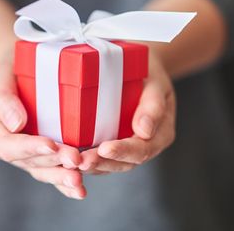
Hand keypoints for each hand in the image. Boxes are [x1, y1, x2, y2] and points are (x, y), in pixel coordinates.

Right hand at [0, 59, 85, 198]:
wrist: (17, 70)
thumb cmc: (7, 73)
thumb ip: (4, 101)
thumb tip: (17, 124)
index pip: (8, 146)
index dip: (29, 148)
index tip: (50, 145)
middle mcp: (8, 147)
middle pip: (28, 161)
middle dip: (53, 163)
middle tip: (75, 161)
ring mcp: (25, 152)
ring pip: (42, 170)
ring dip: (61, 177)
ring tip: (79, 182)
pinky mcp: (42, 152)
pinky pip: (52, 169)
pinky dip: (64, 182)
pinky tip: (79, 190)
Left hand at [78, 50, 175, 173]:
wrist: (142, 67)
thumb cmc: (148, 71)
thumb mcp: (156, 83)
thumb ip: (153, 105)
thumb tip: (144, 131)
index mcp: (161, 133)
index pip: (143, 149)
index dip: (124, 151)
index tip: (105, 149)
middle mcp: (147, 145)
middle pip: (126, 163)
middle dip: (103, 163)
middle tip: (82, 162)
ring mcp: (130, 147)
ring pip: (112, 165)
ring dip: (93, 166)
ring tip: (74, 163)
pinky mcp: (114, 143)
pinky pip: (103, 158)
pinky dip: (89, 161)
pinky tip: (71, 160)